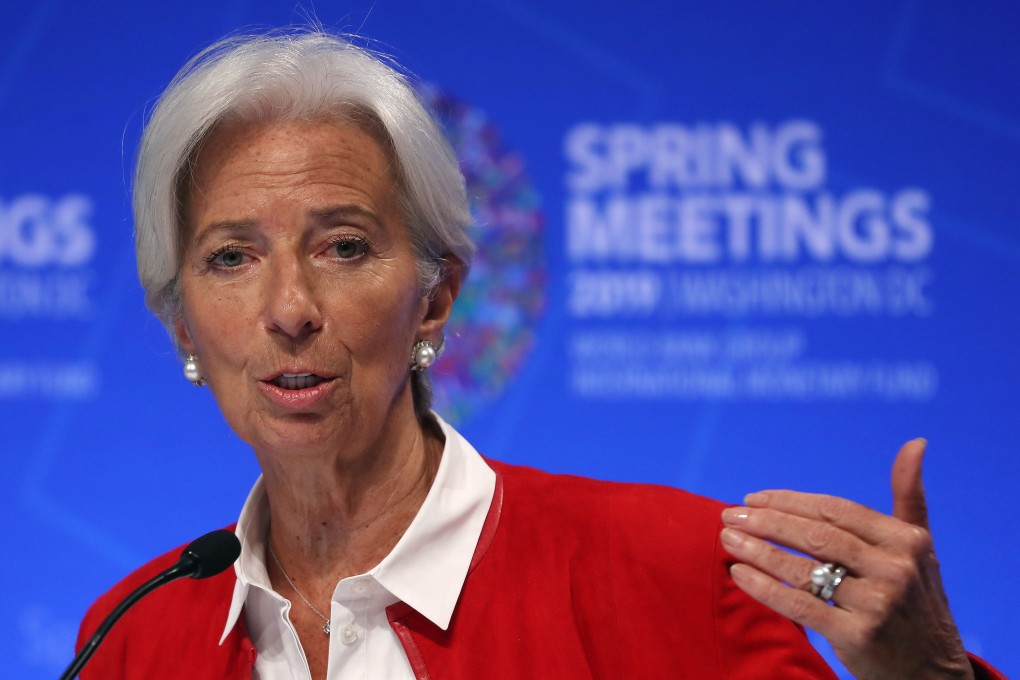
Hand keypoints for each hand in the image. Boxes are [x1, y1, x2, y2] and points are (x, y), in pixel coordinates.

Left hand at [719, 439, 973, 679]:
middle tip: (728, 514)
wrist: (931, 670)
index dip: (789, 501)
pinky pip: (799, 605)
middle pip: (814, 535)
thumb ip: (910, 495)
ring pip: (802, 568)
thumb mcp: (920, 546)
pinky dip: (764, 587)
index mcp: (907, 539)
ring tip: (726, 539)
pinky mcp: (857, 636)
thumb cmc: (916, 598)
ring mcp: (877, 604)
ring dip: (757, 550)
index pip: (834, 509)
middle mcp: (895, 569)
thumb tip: (916, 442)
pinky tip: (738, 573)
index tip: (752, 497)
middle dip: (766, 522)